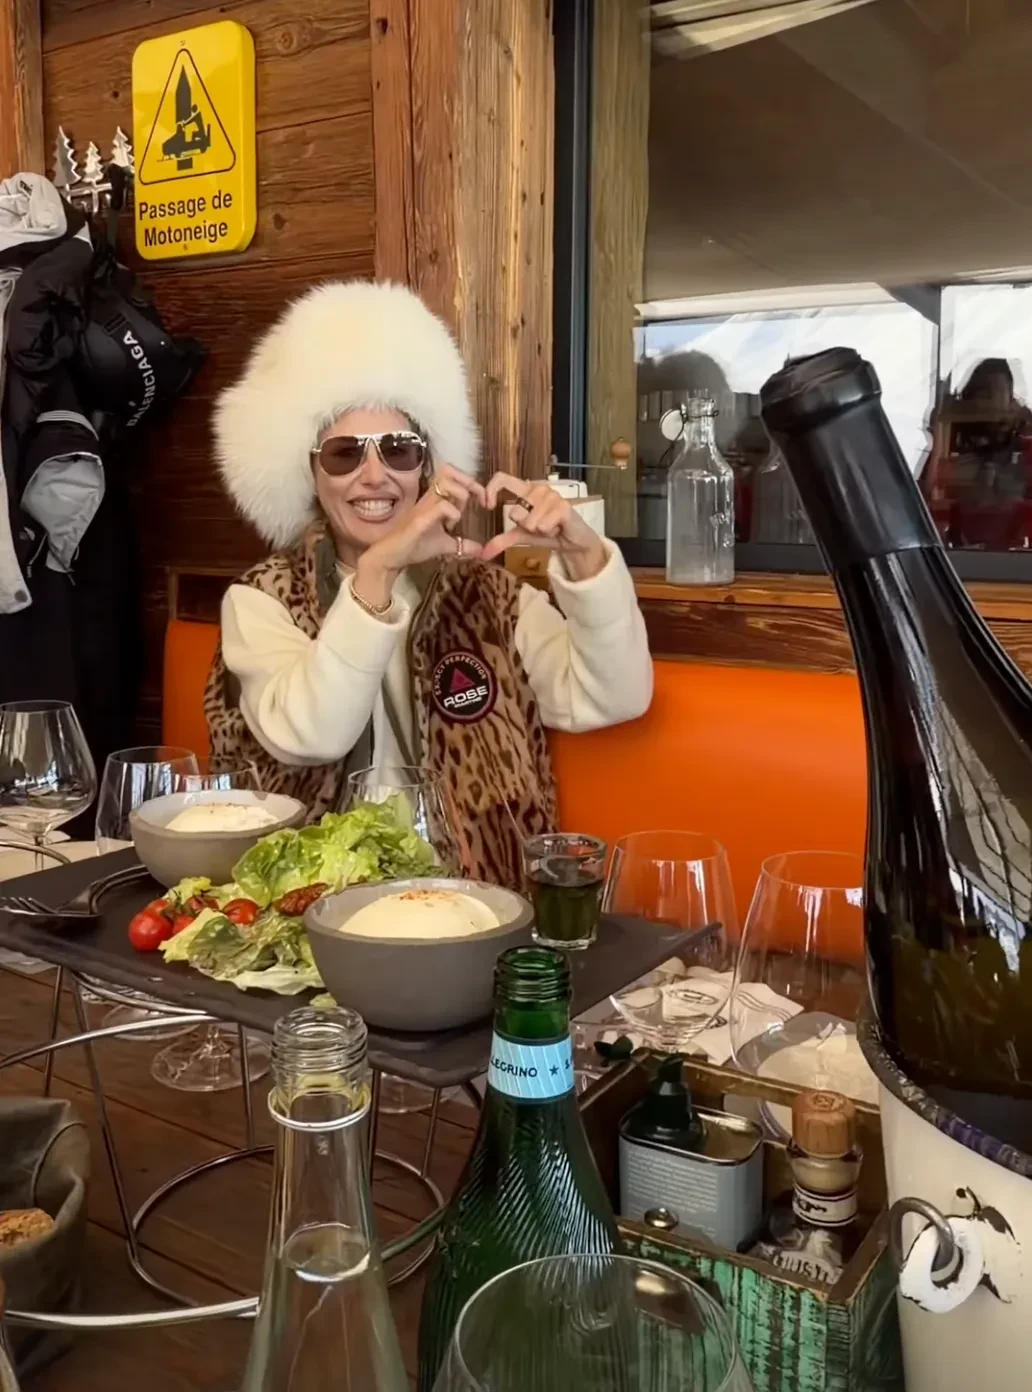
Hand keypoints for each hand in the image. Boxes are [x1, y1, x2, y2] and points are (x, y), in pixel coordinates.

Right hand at [354, 465, 484, 608]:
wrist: (390, 557)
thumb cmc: (413, 547)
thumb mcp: (445, 545)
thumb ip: (462, 545)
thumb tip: (481, 550)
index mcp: (436, 499)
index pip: (453, 475)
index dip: (472, 483)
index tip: (484, 503)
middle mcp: (430, 498)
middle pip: (449, 470)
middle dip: (470, 482)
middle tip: (480, 501)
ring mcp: (424, 506)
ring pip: (446, 482)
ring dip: (461, 495)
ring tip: (461, 513)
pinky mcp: (420, 520)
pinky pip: (441, 506)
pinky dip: (453, 514)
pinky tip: (451, 527)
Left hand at [482, 473, 607, 579]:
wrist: (573, 541)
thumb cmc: (548, 531)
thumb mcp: (522, 535)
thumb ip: (502, 540)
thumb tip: (483, 553)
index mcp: (525, 489)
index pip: (502, 478)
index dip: (491, 490)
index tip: (488, 506)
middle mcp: (538, 488)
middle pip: (515, 512)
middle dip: (525, 527)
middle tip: (539, 525)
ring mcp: (552, 495)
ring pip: (529, 522)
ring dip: (538, 530)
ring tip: (549, 526)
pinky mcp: (563, 506)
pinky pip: (542, 526)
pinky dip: (548, 533)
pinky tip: (557, 528)